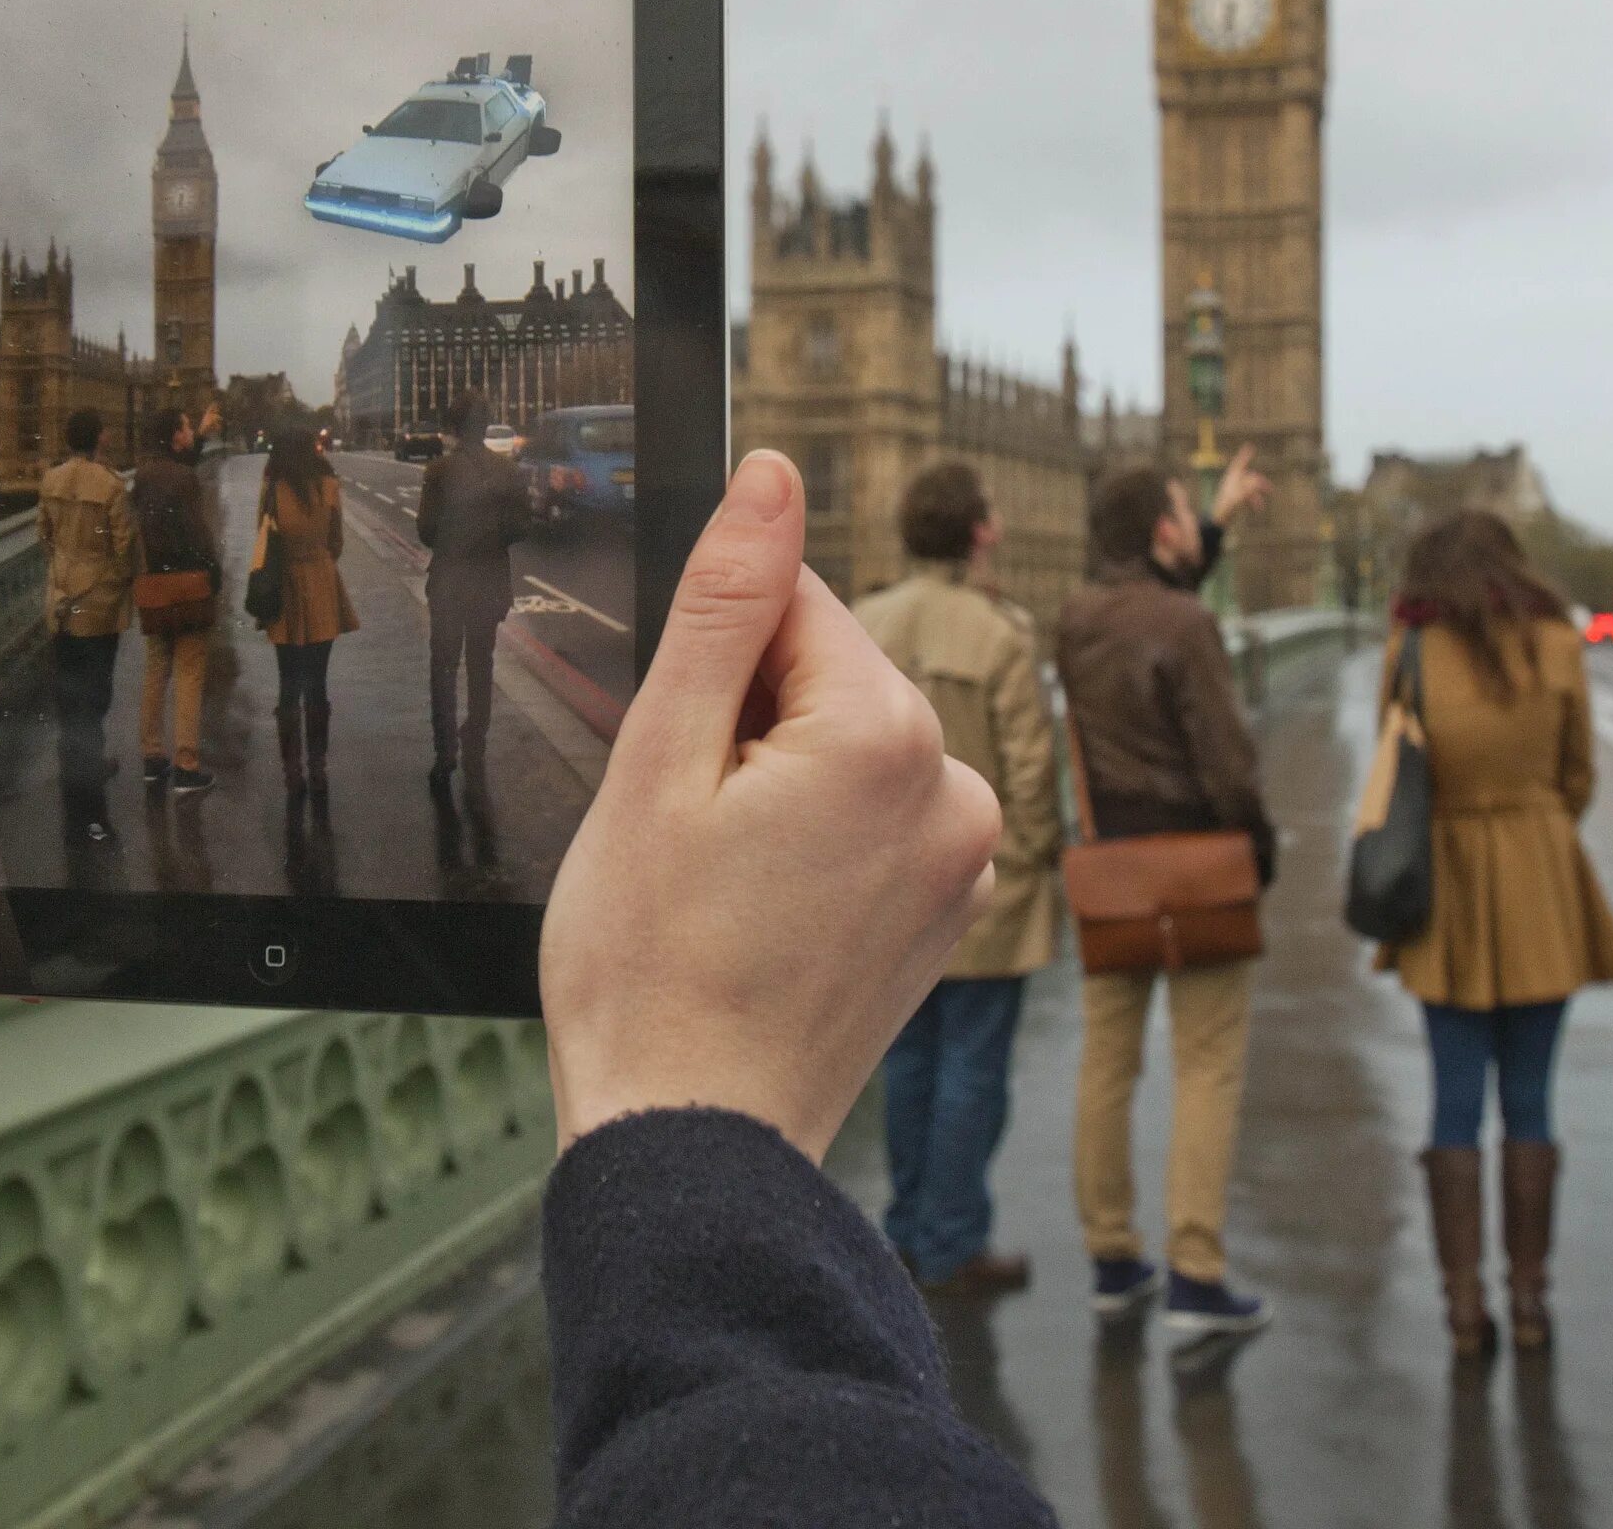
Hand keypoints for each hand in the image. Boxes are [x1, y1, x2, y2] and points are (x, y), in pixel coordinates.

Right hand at [540, 451, 1001, 1159]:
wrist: (694, 1137)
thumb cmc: (650, 968)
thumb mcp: (658, 761)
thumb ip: (723, 602)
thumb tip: (774, 475)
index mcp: (886, 735)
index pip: (788, 602)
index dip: (707, 664)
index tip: (675, 755)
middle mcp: (951, 783)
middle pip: (824, 671)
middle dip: (743, 721)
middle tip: (686, 832)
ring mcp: (962, 852)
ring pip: (846, 743)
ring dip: (776, 778)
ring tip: (721, 881)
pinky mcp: (950, 903)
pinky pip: (874, 813)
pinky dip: (814, 835)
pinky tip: (761, 909)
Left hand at [1213, 443, 1270, 526]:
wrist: (1218, 519)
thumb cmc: (1226, 507)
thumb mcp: (1240, 497)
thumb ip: (1250, 488)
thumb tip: (1258, 482)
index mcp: (1232, 478)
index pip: (1239, 463)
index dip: (1245, 455)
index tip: (1249, 446)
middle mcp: (1232, 482)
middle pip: (1249, 478)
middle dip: (1260, 484)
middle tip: (1270, 490)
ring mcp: (1233, 490)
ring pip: (1250, 488)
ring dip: (1257, 495)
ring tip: (1261, 506)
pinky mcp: (1234, 499)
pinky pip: (1247, 496)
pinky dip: (1253, 500)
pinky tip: (1258, 509)